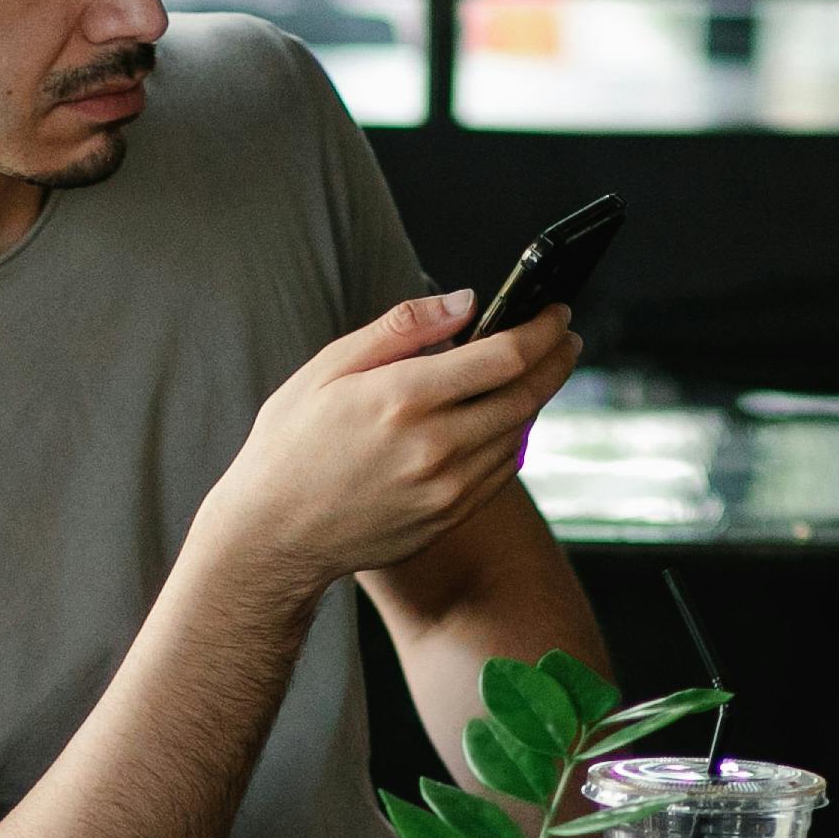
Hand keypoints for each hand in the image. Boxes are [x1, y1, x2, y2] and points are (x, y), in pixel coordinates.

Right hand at [188, 290, 581, 611]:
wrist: (272, 536)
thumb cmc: (291, 445)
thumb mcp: (328, 369)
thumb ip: (402, 329)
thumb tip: (467, 301)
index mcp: (402, 398)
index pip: (504, 356)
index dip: (542, 330)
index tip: (556, 313)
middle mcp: (433, 446)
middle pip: (527, 394)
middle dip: (557, 359)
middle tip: (566, 337)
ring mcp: (446, 489)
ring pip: (520, 434)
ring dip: (538, 397)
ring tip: (539, 370)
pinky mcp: (448, 517)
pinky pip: (502, 471)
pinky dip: (514, 437)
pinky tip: (506, 417)